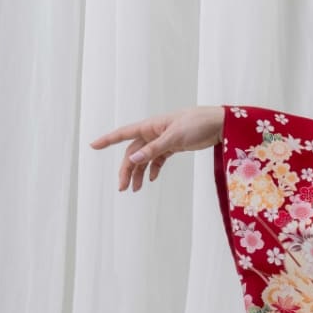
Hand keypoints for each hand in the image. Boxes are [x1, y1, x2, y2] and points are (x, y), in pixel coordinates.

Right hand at [89, 105, 225, 192]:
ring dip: (139, 173)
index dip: (107, 140)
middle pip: (133, 153)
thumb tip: (133, 159)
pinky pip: (158, 159)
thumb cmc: (197, 123)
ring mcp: (162, 140)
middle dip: (127, 170)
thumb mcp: (174, 137)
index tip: (92, 145)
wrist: (219, 124)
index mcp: (150, 126)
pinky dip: (153, 169)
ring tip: (135, 189)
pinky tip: (151, 179)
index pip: (124, 133)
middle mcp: (153, 132)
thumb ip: (154, 149)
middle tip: (123, 188)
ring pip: (145, 158)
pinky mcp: (173, 146)